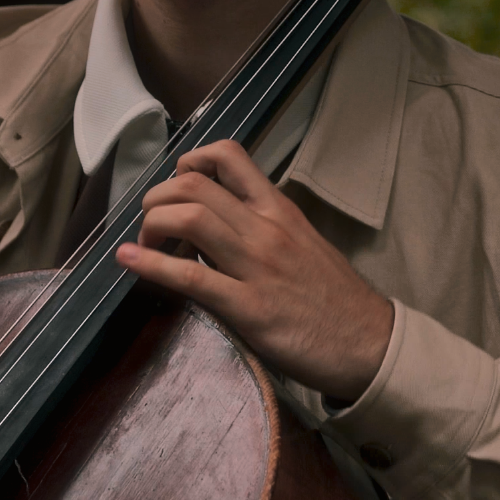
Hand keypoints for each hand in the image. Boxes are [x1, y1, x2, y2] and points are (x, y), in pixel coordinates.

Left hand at [119, 140, 393, 402]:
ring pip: (190, 218)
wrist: (370, 343)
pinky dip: (150, 264)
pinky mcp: (248, 307)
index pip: (229, 156)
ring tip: (144, 243)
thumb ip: (262, 230)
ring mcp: (256, 266)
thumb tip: (217, 228)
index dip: (189, 161)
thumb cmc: (333, 298)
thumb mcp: (302, 244)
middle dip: (157, 197)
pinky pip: (191, 278)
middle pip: (195, 184)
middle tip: (151, 222)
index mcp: (279, 209)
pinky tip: (129, 261)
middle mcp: (265, 228)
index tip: (178, 186)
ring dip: (152, 225)